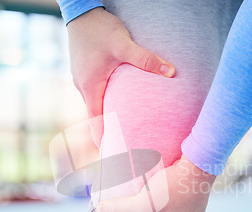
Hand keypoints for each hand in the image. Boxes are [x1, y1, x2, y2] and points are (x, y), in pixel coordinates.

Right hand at [67, 7, 175, 146]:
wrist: (80, 10)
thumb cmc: (99, 28)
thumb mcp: (124, 44)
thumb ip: (146, 60)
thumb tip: (171, 72)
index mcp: (90, 87)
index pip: (94, 123)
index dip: (102, 141)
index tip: (110, 156)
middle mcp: (83, 87)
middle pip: (95, 116)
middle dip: (108, 131)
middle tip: (122, 145)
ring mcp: (82, 78)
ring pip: (96, 103)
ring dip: (106, 116)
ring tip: (122, 127)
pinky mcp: (85, 71)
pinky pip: (96, 92)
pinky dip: (105, 102)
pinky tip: (117, 102)